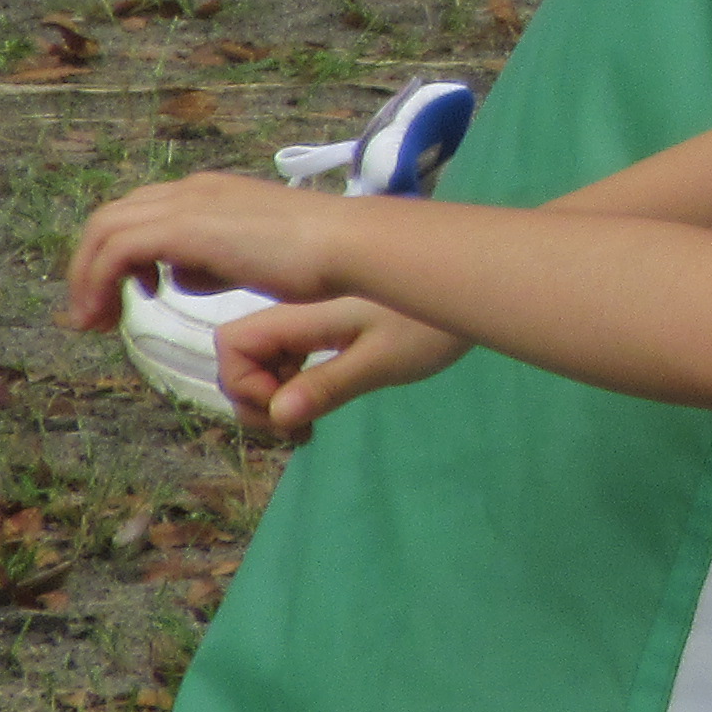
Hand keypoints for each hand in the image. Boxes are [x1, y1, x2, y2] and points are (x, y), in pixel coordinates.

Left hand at [64, 171, 347, 331]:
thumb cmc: (317, 256)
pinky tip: (113, 316)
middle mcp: (192, 189)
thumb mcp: (251, 258)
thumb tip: (184, 274)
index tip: (131, 297)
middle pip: (112, 218)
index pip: (142, 212)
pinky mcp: (183, 228)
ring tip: (96, 322)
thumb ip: (214, 261)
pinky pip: (117, 251)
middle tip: (98, 314)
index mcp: (210, 192)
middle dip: (91, 267)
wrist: (344, 244)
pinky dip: (100, 282)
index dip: (120, 255)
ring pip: (104, 230)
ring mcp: (187, 204)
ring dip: (88, 278)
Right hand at [208, 296, 466, 441]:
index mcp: (303, 313)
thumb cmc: (433, 322)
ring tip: (308, 425)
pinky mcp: (334, 324)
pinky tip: (321, 404)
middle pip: (243, 353)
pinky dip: (295, 382)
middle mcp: (300, 310)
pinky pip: (293, 354)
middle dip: (255, 396)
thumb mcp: (383, 360)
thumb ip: (328, 385)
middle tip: (297, 428)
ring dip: (275, 394)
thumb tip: (277, 416)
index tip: (288, 412)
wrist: (478, 282)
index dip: (243, 384)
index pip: (233, 343)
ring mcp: (316, 316)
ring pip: (267, 356)